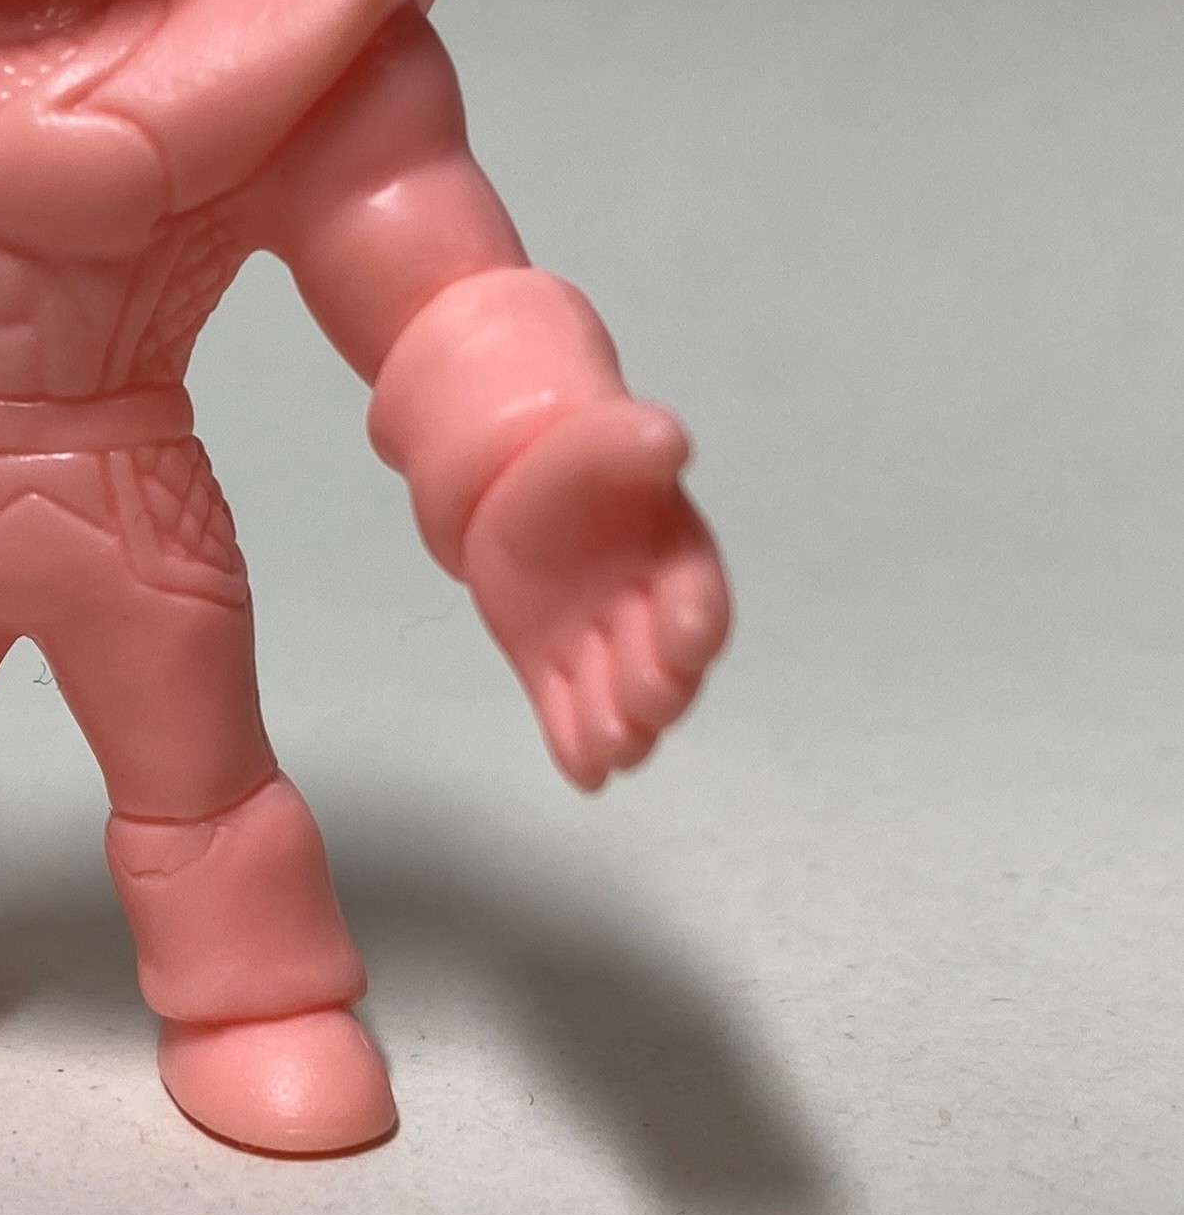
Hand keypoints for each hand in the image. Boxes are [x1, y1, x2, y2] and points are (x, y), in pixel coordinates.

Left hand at [461, 399, 730, 790]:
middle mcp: (648, 617)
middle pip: (663, 666)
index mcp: (675, 559)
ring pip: (618, 701)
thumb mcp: (601, 443)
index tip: (689, 637)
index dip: (695, 620)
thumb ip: (631, 446)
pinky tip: (584, 776)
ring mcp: (600, 648)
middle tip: (644, 706)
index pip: (697, 598)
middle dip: (657, 689)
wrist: (517, 484)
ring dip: (619, 731)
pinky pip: (566, 713)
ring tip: (612, 753)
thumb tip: (666, 438)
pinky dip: (575, 746)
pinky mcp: (554, 669)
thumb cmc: (580, 463)